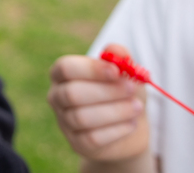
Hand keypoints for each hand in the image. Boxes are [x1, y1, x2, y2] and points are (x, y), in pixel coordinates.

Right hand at [48, 44, 149, 164]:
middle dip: (106, 91)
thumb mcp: (125, 73)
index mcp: (63, 74)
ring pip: (82, 117)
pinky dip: (117, 130)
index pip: (66, 68)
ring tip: (137, 107)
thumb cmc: (122, 92)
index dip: (91, 69)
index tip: (117, 71)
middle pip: (72, 94)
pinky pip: (92, 138)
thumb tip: (116, 50)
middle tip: (132, 89)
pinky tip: (131, 124)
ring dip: (115, 111)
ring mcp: (64, 122)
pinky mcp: (77, 143)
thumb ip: (120, 58)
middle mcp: (57, 97)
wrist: (130, 125)